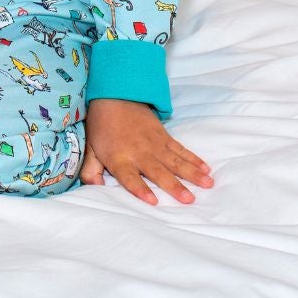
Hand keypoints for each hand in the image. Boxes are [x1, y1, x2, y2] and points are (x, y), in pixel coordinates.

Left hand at [79, 98, 211, 204]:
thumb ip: (90, 171)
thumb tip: (93, 188)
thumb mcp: (90, 149)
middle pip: (158, 172)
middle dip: (174, 186)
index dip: (140, 189)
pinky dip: (194, 159)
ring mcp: (154, 144)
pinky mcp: (164, 136)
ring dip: (192, 174)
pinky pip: (181, 149)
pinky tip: (206, 169)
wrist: (115, 96)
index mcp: (119, 159)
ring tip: (208, 184)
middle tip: (189, 199)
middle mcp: (139, 153)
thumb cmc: (102, 128)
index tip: (153, 201)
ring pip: (175, 161)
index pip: (129, 178)